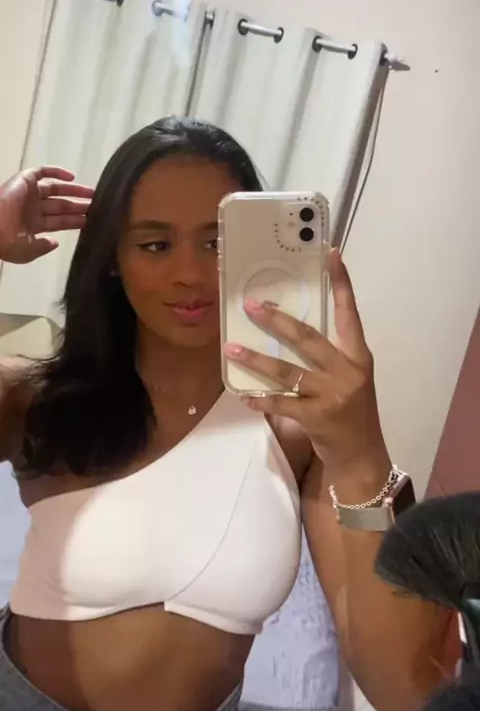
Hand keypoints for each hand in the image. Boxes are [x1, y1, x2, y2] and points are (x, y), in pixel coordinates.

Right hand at [0, 166, 92, 263]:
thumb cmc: (6, 242)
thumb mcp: (27, 251)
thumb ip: (43, 247)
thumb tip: (55, 242)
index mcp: (32, 226)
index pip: (58, 222)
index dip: (74, 220)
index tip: (90, 219)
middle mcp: (32, 208)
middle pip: (61, 206)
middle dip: (78, 206)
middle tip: (97, 205)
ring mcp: (28, 194)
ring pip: (56, 189)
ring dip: (74, 190)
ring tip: (92, 193)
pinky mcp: (24, 180)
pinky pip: (42, 172)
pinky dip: (56, 172)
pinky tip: (72, 177)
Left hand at [224, 248, 385, 475]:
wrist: (362, 456)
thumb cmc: (352, 412)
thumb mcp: (351, 378)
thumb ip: (329, 356)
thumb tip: (289, 330)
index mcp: (358, 356)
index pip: (349, 313)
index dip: (341, 283)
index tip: (332, 254)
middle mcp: (348, 371)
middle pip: (308, 338)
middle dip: (277, 321)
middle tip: (251, 305)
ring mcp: (332, 395)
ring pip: (287, 372)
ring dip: (256, 360)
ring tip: (231, 347)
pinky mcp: (316, 418)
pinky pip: (281, 403)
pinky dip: (260, 399)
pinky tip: (243, 395)